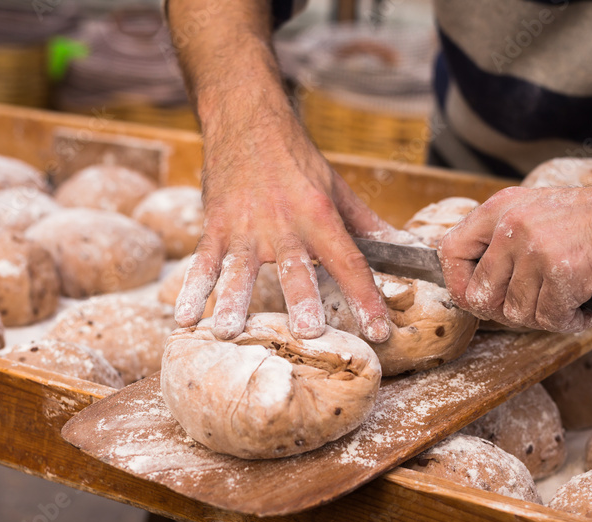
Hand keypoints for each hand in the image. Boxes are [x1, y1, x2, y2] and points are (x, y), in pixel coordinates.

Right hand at [174, 113, 404, 341]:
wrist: (247, 118)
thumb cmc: (295, 157)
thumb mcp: (336, 187)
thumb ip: (367, 224)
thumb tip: (407, 247)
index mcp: (320, 215)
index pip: (350, 262)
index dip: (366, 297)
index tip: (379, 331)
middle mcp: (284, 224)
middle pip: (295, 268)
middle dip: (301, 300)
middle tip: (307, 333)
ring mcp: (246, 226)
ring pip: (240, 269)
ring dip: (234, 301)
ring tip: (229, 332)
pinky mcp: (216, 225)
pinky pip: (203, 260)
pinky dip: (192, 288)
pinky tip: (184, 317)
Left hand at [438, 180, 591, 332]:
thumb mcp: (542, 213)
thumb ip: (505, 241)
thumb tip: (472, 291)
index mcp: (502, 207)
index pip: (449, 252)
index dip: (460, 284)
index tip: (483, 297)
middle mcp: (512, 224)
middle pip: (480, 296)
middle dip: (509, 312)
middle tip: (541, 304)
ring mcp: (536, 247)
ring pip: (516, 313)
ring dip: (546, 316)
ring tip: (573, 298)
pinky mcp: (564, 271)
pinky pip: (550, 319)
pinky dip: (572, 320)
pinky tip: (590, 303)